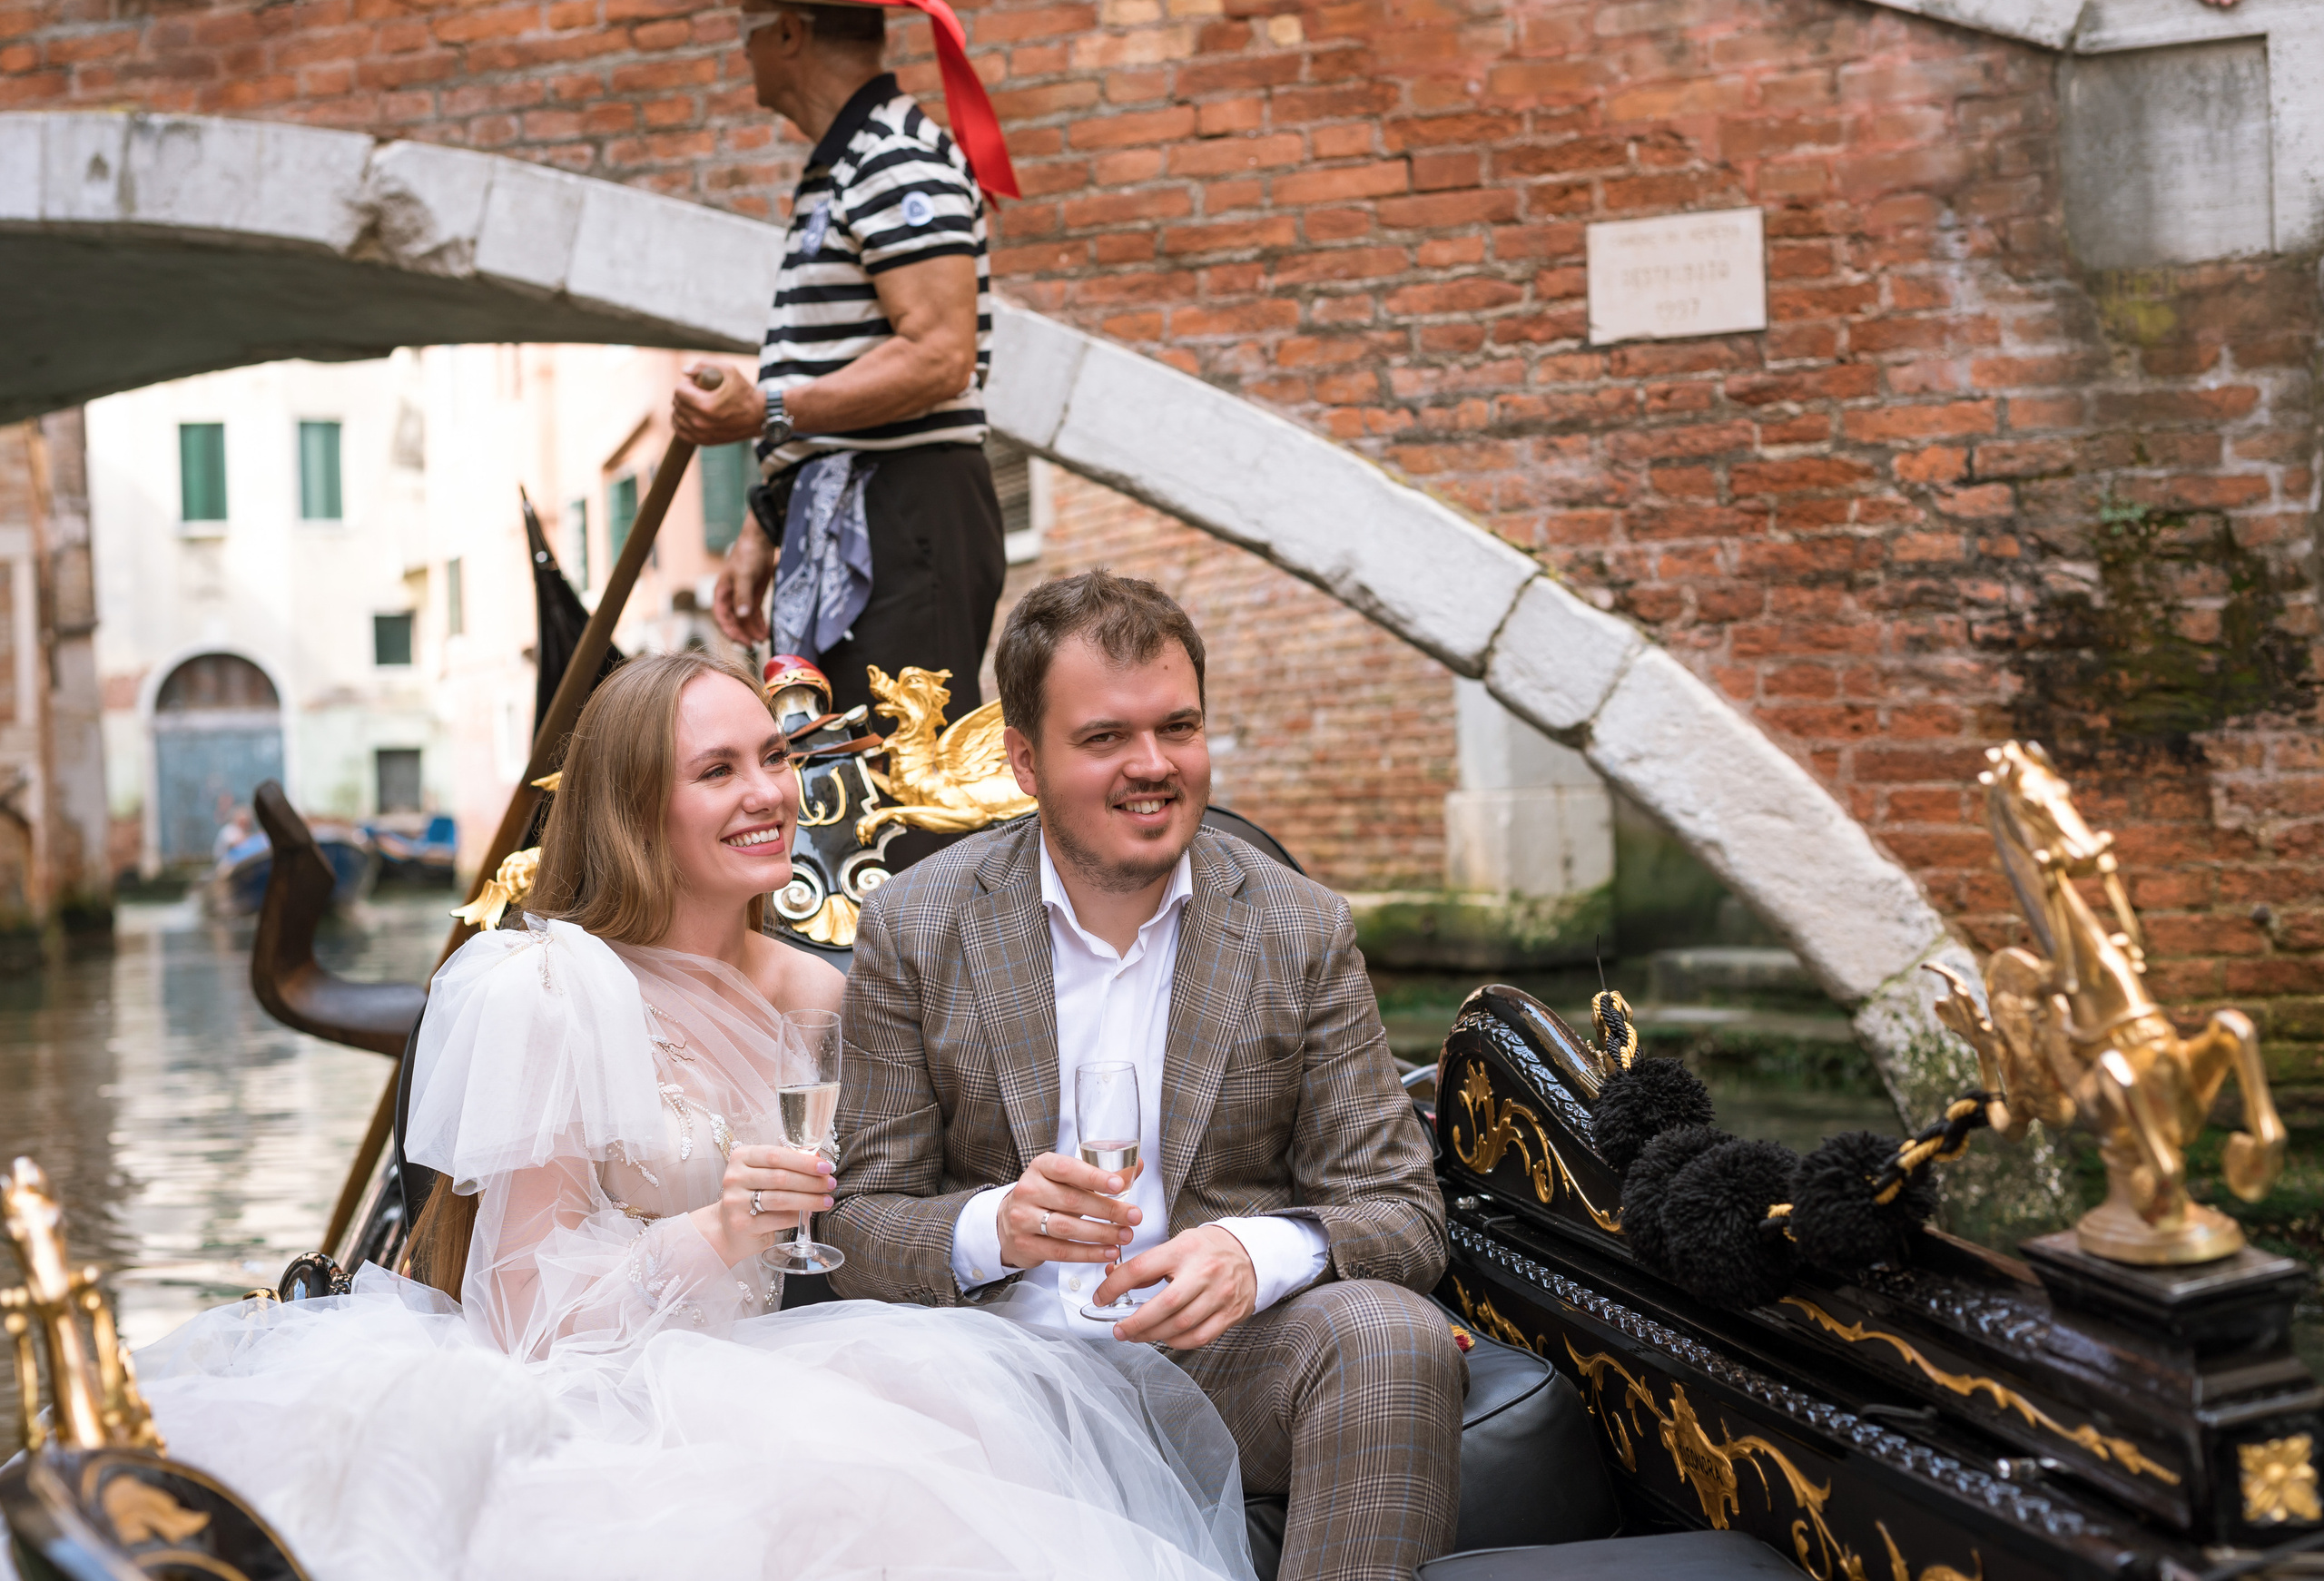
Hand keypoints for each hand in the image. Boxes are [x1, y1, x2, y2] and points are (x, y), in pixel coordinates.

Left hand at [672, 359, 764, 444]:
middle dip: (683, 394)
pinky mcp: (704, 441)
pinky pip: (680, 432)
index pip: (679, 391)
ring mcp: (701, 434)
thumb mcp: (729, 370)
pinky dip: (681, 423)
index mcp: (706, 405)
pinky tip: (688, 415)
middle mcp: (701, 422)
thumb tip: (684, 372)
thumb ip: (704, 365)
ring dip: (681, 408)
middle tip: (697, 392)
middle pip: (676, 404)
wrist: (759, 417)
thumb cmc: (744, 392)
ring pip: (676, 418)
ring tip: (693, 403)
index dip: (686, 383)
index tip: (696, 383)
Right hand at [690, 1144, 832, 1265]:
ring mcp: (735, 1201)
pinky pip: (776, 1219)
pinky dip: (796, 1217)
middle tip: (830, 1184)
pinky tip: (808, 1216)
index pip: (776, 1155)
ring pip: (780, 1199)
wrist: (726, 1228)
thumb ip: (786, 1165)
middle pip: (780, 1177)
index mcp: (741, 1157)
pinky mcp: (742, 1224)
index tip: (825, 1167)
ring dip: (808, 1200)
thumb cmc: (751, 1196)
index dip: (803, 1161)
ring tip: (826, 1201)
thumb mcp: (764, 1174)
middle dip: (810, 1181)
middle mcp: (735, 1177)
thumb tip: (818, 1161)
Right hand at [712, 523, 775, 644]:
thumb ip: (743, 596)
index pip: (722, 618)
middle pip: (733, 622)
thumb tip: (741, 616)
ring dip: (753, 631)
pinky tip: (767, 631)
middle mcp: (730, 598)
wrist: (761, 541)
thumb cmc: (747, 555)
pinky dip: (760, 624)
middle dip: (743, 635)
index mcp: (722, 593)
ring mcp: (743, 598)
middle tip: (754, 646)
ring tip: (764, 640)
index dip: (730, 631)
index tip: (742, 641)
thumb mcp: (744, 576)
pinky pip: (755, 615)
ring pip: (745, 620)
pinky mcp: (754, 596)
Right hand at [995, 1152, 1142, 1270]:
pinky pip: (1061, 1251)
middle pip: (1072, 1201)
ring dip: (1101, 1233)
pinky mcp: (1026, 1245)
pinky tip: (1108, 1252)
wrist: (1009, 1222)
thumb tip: (1136, 1166)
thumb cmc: (1047, 1196)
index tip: (1119, 1185)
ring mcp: (1023, 1219)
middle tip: (1134, 1216)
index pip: (1067, 1169)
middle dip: (1107, 1210)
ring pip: (1067, 1228)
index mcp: (1041, 1167)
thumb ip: (1101, 1173)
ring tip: (1125, 1235)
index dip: (1094, 1177)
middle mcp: (1028, 1190)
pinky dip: (1088, 1253)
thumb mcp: (1067, 1179)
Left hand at [1099, 1225, 1254, 1349]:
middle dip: (1135, 1323)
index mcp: (1184, 1250)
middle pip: (1163, 1305)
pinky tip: (1165, 1337)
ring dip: (1153, 1335)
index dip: (1114, 1287)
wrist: (1251, 1253)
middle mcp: (1203, 1272)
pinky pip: (1199, 1337)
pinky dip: (1177, 1342)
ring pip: (1180, 1325)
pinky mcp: (1230, 1314)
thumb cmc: (1208, 1249)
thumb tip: (1114, 1279)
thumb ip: (1148, 1264)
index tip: (1101, 1297)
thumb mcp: (1177, 1244)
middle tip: (1119, 1329)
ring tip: (1137, 1335)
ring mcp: (1219, 1295)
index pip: (1140, 1269)